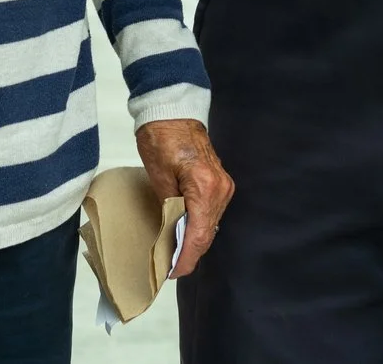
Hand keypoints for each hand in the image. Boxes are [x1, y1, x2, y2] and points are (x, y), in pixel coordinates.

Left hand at [137, 118, 233, 279]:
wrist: (173, 111)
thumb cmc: (162, 138)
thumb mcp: (159, 176)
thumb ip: (169, 208)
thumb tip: (170, 236)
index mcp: (206, 188)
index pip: (199, 235)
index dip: (186, 258)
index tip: (172, 272)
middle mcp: (221, 189)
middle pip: (207, 233)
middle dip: (190, 253)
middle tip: (169, 268)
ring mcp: (223, 185)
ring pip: (210, 224)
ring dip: (194, 240)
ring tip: (173, 255)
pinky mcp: (219, 181)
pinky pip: (210, 212)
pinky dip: (198, 226)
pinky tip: (183, 234)